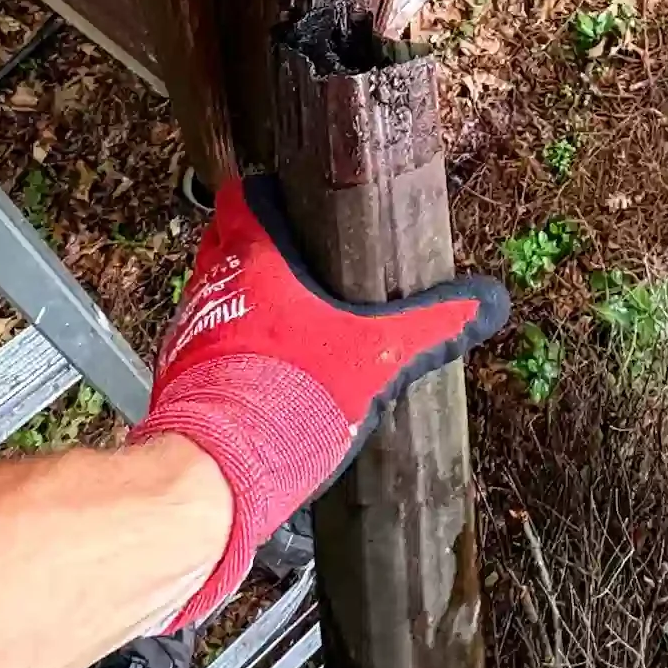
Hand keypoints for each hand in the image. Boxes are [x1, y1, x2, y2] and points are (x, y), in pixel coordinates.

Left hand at [130, 176, 507, 626]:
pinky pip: (203, 342)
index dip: (266, 197)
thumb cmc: (293, 394)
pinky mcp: (177, 375)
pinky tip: (261, 371)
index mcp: (255, 259)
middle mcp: (212, 283)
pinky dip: (226, 347)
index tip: (291, 207)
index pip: (242, 199)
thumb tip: (489, 302)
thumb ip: (432, 326)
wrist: (215, 471)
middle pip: (224, 243)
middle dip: (256, 249)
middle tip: (299, 265)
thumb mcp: (377, 357)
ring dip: (239, 299)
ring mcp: (189, 329)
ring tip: (285, 320)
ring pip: (212, 292)